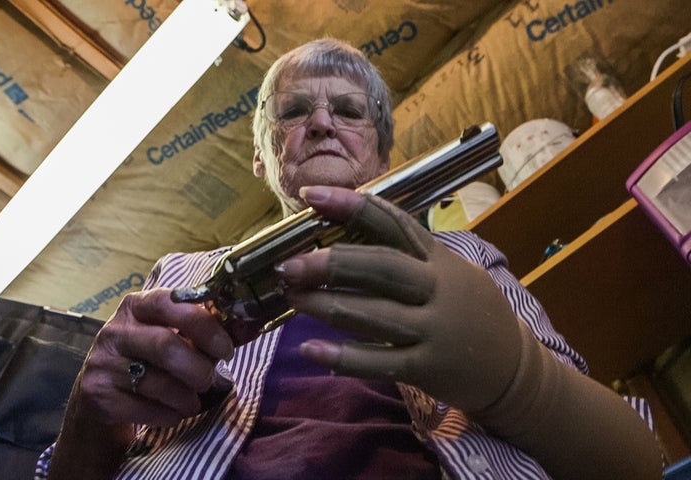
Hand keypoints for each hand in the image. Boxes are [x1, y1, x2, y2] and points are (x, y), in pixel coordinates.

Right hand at [74, 288, 234, 426]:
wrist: (96, 401)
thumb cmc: (143, 362)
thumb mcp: (162, 336)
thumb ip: (193, 332)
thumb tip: (239, 334)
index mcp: (136, 307)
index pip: (172, 303)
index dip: (204, 326)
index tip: (226, 349)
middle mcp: (114, 330)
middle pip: (165, 345)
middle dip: (197, 368)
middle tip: (210, 380)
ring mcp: (101, 363)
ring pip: (156, 382)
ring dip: (186, 398)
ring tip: (193, 401)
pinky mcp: (97, 396)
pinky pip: (146, 409)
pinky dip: (169, 415)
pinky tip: (173, 413)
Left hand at [278, 185, 522, 412]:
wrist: (513, 367)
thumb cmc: (471, 311)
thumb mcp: (451, 271)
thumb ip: (410, 253)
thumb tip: (348, 229)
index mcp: (439, 259)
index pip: (393, 223)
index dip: (352, 206)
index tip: (311, 196)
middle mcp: (439, 289)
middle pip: (382, 267)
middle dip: (332, 264)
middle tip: (289, 265)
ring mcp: (435, 329)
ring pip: (375, 314)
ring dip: (328, 306)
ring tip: (292, 298)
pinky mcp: (429, 367)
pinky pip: (380, 362)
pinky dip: (343, 357)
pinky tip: (310, 350)